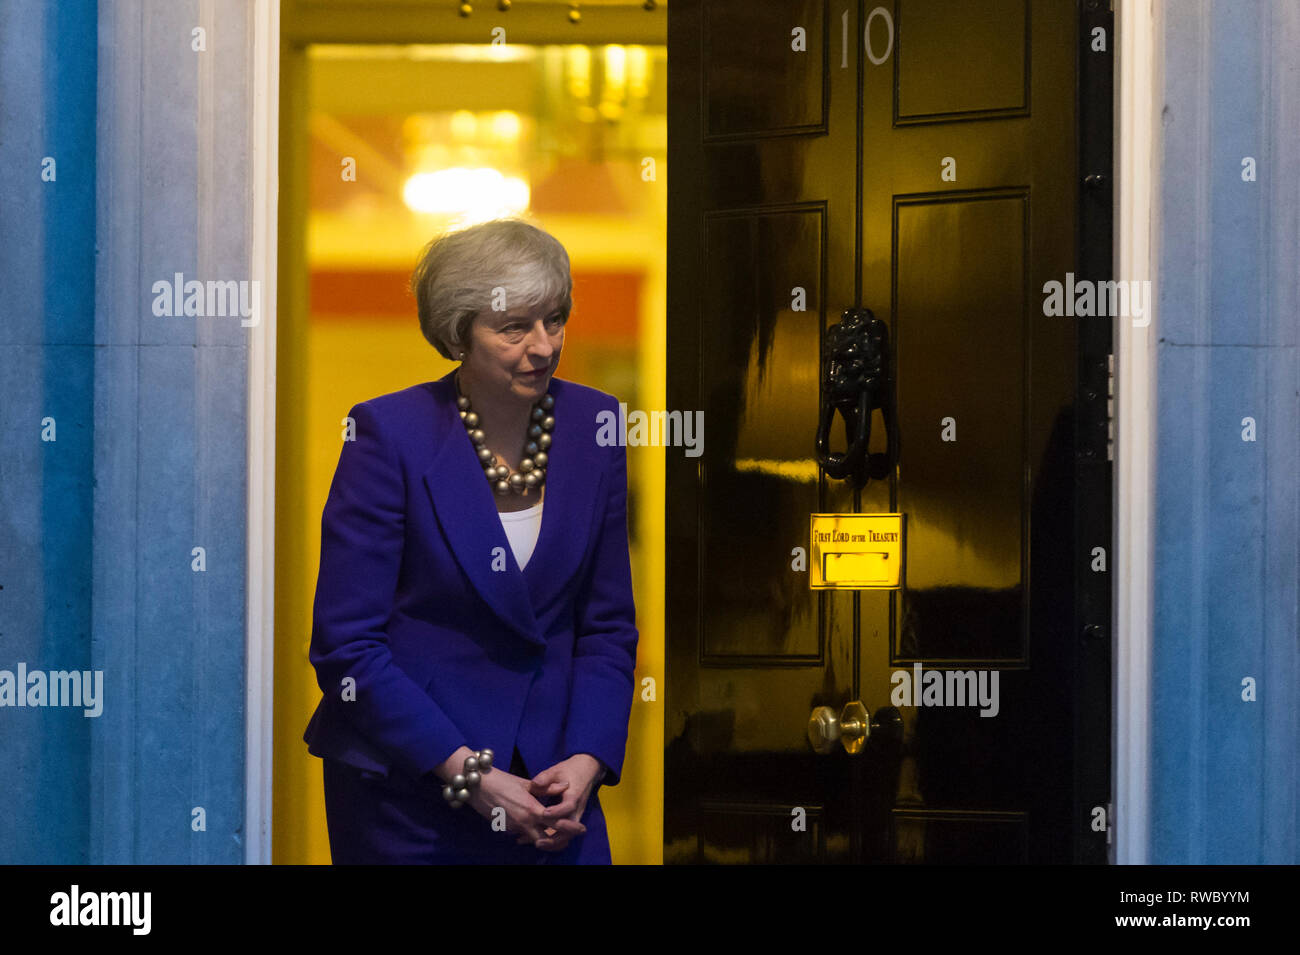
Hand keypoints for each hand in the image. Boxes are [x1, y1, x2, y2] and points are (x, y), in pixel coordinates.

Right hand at [465, 766, 586, 848]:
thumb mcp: (527, 783)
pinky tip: (536, 827)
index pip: (556, 824)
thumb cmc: (502, 781)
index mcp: (532, 809)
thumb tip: (565, 785)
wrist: (478, 786)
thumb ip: (548, 788)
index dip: (570, 827)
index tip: (581, 828)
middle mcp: (524, 822)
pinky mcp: (506, 829)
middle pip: (548, 839)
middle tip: (571, 836)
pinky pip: (523, 834)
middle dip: (560, 840)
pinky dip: (531, 833)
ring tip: (556, 831)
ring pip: (535, 838)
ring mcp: (514, 828)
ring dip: (546, 837)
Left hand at [527, 754, 602, 852]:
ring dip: (553, 842)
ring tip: (536, 844)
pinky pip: (564, 833)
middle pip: (570, 829)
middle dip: (555, 838)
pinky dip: (553, 838)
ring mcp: (576, 815)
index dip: (557, 811)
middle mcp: (577, 808)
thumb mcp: (557, 770)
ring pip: (567, 834)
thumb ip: (546, 777)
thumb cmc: (570, 770)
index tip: (544, 813)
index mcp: (574, 795)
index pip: (568, 806)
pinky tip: (538, 840)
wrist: (588, 770)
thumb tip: (535, 783)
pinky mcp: (572, 819)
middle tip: (538, 842)